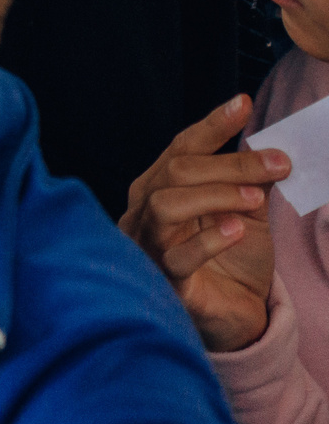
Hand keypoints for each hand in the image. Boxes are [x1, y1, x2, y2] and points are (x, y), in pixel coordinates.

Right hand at [119, 95, 284, 353]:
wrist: (234, 318)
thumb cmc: (234, 262)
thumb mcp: (248, 214)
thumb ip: (251, 184)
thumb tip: (270, 151)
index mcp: (160, 187)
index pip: (182, 147)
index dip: (212, 125)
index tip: (243, 105)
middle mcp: (145, 210)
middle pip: (177, 171)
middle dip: (229, 163)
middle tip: (278, 163)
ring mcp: (149, 244)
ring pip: (167, 204)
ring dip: (216, 195)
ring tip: (255, 199)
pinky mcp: (164, 280)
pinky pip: (177, 255)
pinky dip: (208, 239)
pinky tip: (236, 231)